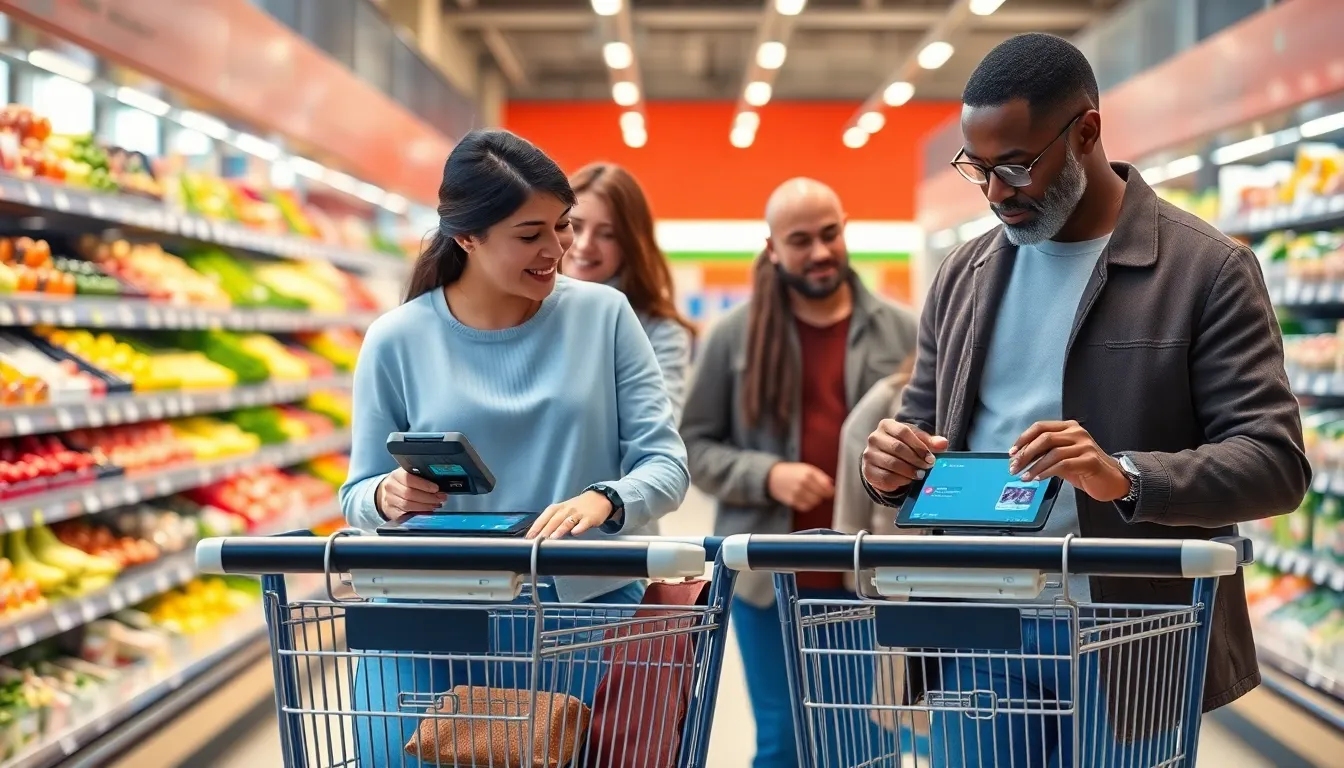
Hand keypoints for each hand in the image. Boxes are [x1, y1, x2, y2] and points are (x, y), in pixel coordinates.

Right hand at [376, 468, 446, 518]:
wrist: (387, 493)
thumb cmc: (402, 483)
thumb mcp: (409, 475)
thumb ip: (421, 477)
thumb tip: (439, 483)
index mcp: (396, 475)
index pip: (409, 479)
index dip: (424, 485)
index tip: (436, 488)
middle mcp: (391, 487)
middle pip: (409, 494)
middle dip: (428, 497)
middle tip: (440, 498)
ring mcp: (389, 500)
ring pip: (408, 505)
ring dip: (425, 506)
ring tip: (435, 504)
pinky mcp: (391, 512)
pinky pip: (405, 515)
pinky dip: (418, 513)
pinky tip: (426, 511)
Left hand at [527, 491, 613, 538]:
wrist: (598, 498)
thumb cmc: (576, 508)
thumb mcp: (563, 511)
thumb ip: (552, 523)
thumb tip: (538, 537)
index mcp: (557, 508)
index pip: (544, 517)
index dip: (536, 527)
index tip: (529, 538)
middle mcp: (566, 510)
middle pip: (554, 520)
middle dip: (545, 531)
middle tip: (537, 541)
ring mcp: (578, 513)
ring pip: (567, 521)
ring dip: (559, 529)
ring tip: (552, 538)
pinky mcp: (589, 518)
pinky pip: (583, 523)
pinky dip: (579, 528)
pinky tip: (574, 533)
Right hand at [766, 462, 834, 511]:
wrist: (773, 476)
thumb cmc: (791, 471)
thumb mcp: (807, 468)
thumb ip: (820, 476)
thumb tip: (831, 485)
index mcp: (808, 472)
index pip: (825, 485)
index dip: (830, 491)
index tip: (831, 492)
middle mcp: (803, 482)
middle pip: (821, 495)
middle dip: (823, 495)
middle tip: (821, 494)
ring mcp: (797, 492)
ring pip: (814, 502)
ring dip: (816, 500)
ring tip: (812, 496)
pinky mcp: (792, 500)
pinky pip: (806, 507)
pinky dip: (808, 505)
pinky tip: (805, 499)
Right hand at [862, 420, 949, 492]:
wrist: (884, 461)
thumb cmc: (903, 446)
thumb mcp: (917, 441)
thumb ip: (931, 442)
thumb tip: (943, 444)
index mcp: (886, 425)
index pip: (903, 431)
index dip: (919, 445)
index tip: (931, 457)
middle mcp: (874, 438)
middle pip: (897, 448)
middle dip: (916, 459)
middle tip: (928, 467)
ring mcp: (869, 454)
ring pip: (892, 463)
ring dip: (909, 471)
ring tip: (920, 474)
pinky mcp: (868, 470)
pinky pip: (886, 477)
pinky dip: (900, 480)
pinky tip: (908, 479)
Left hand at [1010, 420, 1129, 501]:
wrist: (1112, 480)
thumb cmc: (1086, 468)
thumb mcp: (1062, 458)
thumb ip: (1045, 454)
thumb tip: (1020, 458)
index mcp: (1068, 428)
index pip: (1040, 427)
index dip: (1023, 439)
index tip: (1012, 452)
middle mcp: (1076, 433)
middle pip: (1044, 438)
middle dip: (1025, 454)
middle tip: (1014, 467)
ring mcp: (1085, 445)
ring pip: (1052, 452)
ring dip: (1034, 466)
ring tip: (1025, 476)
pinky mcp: (1090, 460)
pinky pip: (1063, 464)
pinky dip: (1047, 472)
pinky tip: (1039, 478)